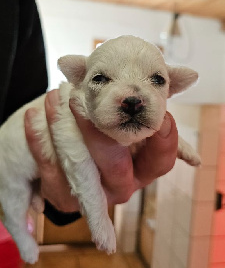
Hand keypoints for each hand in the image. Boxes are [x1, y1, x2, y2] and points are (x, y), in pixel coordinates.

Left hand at [25, 89, 177, 211]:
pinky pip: (49, 167)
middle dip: (99, 134)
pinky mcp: (63, 192)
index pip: (162, 161)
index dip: (164, 140)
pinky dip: (39, 140)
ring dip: (62, 128)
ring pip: (77, 166)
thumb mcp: (133, 121)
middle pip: (116, 165)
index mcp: (143, 168)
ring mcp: (92, 191)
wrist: (80, 163)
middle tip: (80, 100)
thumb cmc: (114, 137)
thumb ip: (151, 101)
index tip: (160, 114)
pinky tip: (34, 114)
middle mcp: (121, 183)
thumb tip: (189, 76)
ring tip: (54, 96)